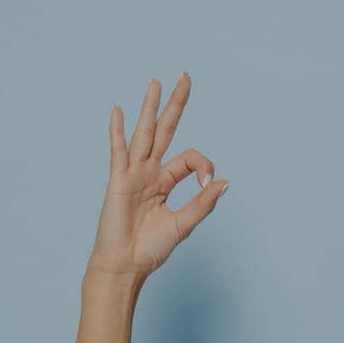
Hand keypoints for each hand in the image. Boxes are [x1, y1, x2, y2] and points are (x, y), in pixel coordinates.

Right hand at [87, 72, 228, 281]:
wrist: (126, 266)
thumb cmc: (150, 249)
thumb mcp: (184, 225)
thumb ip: (203, 203)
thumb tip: (225, 182)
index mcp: (165, 181)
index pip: (191, 159)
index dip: (205, 167)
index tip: (209, 186)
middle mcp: (149, 172)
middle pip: (165, 130)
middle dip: (175, 104)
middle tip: (185, 76)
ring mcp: (133, 174)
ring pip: (144, 134)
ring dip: (150, 108)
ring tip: (156, 82)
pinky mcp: (118, 182)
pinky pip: (118, 152)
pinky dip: (118, 132)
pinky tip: (119, 112)